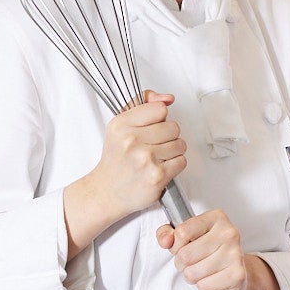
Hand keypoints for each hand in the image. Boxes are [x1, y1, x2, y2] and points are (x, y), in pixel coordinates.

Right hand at [64, 91, 186, 254]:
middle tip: (152, 146)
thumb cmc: (117, 158)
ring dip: (172, 151)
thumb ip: (143, 104)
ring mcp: (145, 159)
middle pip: (173, 126)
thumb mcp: (121, 126)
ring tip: (155, 157)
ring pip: (180, 144)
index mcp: (121, 124)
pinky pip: (182, 161)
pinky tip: (160, 168)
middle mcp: (131, 140)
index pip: (160, 109)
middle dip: (167, 136)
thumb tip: (168, 98)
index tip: (150, 128)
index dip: (159, 119)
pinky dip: (174, 165)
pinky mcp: (157, 176)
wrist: (107, 191)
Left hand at [155, 209, 250, 289]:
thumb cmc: (208, 251)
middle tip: (192, 262)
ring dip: (192, 276)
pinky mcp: (237, 274)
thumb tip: (166, 240)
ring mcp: (235, 253)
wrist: (233, 271)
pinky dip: (203, 285)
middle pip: (186, 255)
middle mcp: (229, 233)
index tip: (182, 247)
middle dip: (182, 263)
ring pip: (192, 272)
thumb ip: (167, 233)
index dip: (175, 245)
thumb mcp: (185, 236)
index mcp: (216, 218)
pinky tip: (213, 278)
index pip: (182, 232)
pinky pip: (204, 285)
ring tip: (202, 270)